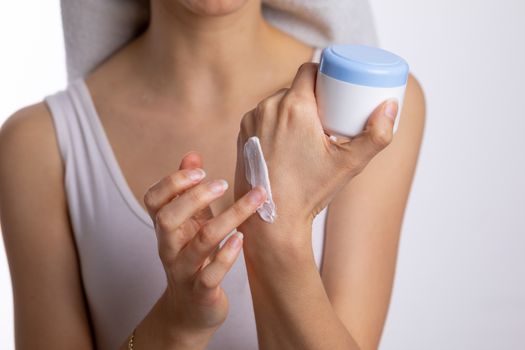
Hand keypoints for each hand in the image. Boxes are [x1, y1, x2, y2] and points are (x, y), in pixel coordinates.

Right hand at [143, 151, 266, 345]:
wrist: (190, 310)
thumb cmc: (193, 258)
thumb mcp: (190, 223)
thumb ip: (189, 191)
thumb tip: (191, 155)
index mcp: (166, 228)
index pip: (152, 199)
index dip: (172, 182)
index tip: (200, 171)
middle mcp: (169, 247)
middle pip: (168, 218)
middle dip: (194, 197)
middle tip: (222, 184)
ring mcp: (184, 270)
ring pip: (199, 242)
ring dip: (227, 218)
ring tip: (253, 201)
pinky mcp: (201, 292)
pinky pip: (210, 275)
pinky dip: (226, 256)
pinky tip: (241, 240)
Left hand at [234, 63, 397, 244]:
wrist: (272, 218)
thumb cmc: (310, 191)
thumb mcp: (350, 164)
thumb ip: (377, 135)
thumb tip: (391, 106)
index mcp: (294, 106)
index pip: (309, 70)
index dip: (323, 75)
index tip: (334, 89)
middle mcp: (267, 107)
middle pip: (294, 88)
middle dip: (310, 96)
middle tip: (326, 115)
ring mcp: (251, 120)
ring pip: (276, 102)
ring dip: (291, 109)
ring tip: (306, 128)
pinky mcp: (242, 134)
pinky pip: (261, 116)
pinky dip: (274, 121)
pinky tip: (284, 137)